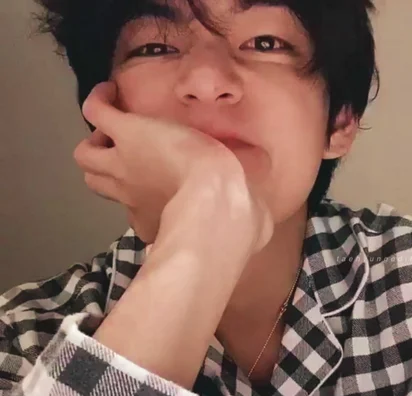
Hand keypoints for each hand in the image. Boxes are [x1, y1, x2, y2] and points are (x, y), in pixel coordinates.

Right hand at [73, 81, 272, 250]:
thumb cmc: (233, 220)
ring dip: (96, 142)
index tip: (157, 191)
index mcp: (156, 218)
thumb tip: (265, 219)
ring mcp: (124, 165)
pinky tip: (111, 93)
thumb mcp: (240, 224)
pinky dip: (99, 101)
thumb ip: (247, 220)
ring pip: (86, 156)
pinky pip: (96, 111)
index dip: (140, 201)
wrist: (220, 201)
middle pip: (98, 183)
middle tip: (129, 154)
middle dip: (108, 170)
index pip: (133, 211)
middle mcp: (131, 196)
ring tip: (114, 128)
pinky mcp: (126, 134)